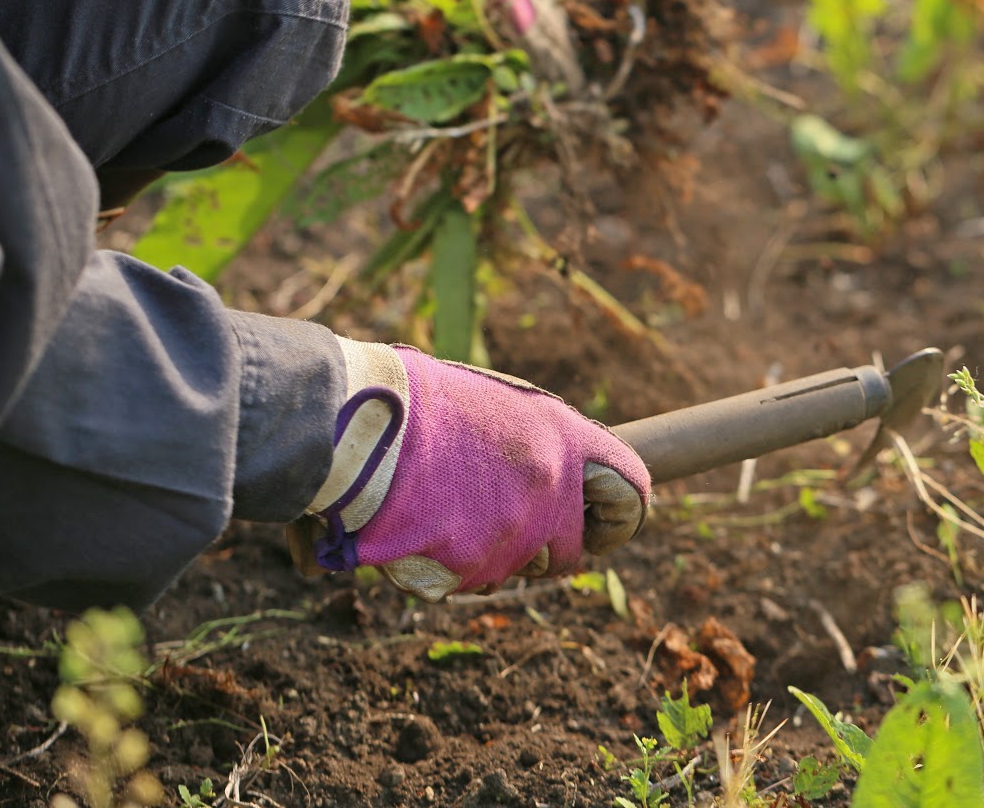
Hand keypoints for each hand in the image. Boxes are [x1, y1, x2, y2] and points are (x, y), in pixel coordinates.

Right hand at [292, 340, 649, 600]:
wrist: (352, 420)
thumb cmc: (412, 399)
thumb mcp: (493, 401)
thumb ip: (531, 444)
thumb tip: (554, 478)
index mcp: (563, 436)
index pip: (631, 491)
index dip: (619, 514)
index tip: (600, 521)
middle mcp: (550, 487)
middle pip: (571, 552)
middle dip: (542, 548)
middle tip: (496, 524)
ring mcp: (513, 532)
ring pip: (513, 571)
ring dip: (487, 556)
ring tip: (440, 511)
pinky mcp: (470, 567)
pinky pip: (464, 584)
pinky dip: (439, 568)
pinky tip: (413, 529)